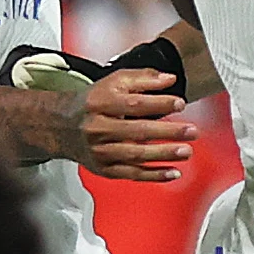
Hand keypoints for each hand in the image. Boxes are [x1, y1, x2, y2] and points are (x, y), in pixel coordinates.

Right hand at [73, 69, 196, 182]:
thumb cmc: (94, 103)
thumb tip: (170, 79)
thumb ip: (142, 78)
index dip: (159, 103)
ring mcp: (100, 151)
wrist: (61, 126)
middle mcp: (97, 128)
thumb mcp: (113, 83)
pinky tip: (174, 172)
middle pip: (136, 131)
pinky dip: (154, 175)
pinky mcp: (104, 169)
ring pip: (135, 155)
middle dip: (167, 132)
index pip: (133, 103)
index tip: (180, 103)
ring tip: (187, 151)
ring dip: (164, 155)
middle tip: (191, 131)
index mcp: (99, 103)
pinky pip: (132, 174)